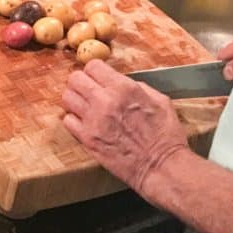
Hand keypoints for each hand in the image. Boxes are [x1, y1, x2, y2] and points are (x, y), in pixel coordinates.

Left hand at [60, 59, 188, 196]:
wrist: (161, 167)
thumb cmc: (165, 136)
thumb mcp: (160, 101)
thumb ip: (139, 87)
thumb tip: (122, 83)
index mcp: (124, 88)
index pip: (93, 65)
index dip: (95, 70)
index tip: (98, 77)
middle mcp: (105, 101)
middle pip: (75, 79)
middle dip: (81, 82)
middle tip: (88, 90)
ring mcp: (93, 120)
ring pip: (67, 98)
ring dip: (75, 99)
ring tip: (84, 105)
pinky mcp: (87, 140)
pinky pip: (67, 121)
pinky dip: (74, 119)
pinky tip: (85, 123)